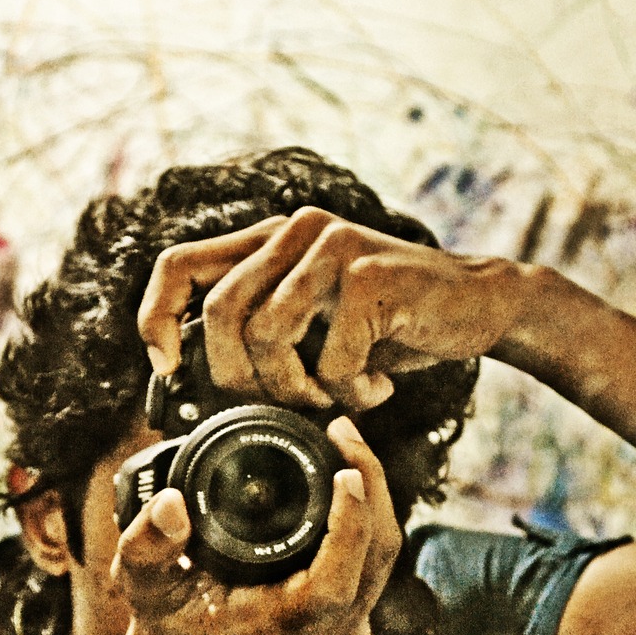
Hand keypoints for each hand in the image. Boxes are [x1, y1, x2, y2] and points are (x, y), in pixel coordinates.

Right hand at [106, 415, 400, 634]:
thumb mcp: (144, 588)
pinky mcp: (355, 625)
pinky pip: (377, 563)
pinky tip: (349, 482)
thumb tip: (171, 504)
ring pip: (384, 557)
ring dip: (373, 497)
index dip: (351, 521)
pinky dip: (368, 519)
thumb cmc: (171, 626)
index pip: (338, 577)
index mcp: (281, 632)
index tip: (347, 467)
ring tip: (345, 444)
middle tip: (343, 432)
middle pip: (377, 556)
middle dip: (371, 485)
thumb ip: (146, 547)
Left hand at [138, 207, 524, 410]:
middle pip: (219, 313)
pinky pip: (331, 359)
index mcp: (270, 239)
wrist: (478, 306)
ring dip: (298, 390)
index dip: (157, 320)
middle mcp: (295, 230)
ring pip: (268, 337)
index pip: (178, 265)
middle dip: (239, 379)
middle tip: (283, 404)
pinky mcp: (369, 274)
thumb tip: (185, 381)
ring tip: (335, 398)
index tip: (169, 372)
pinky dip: (351, 394)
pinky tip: (378, 389)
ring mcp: (333, 245)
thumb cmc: (389, 326)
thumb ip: (260, 328)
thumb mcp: (315, 322)